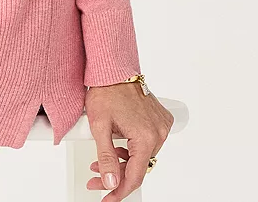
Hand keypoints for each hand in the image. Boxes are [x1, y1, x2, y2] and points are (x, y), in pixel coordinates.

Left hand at [84, 82, 173, 199]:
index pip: (134, 176)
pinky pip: (148, 143)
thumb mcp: (100, 126)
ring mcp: (161, 126)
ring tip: (102, 162)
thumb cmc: (106, 90)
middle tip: (97, 177)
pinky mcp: (159, 120)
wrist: (113, 69)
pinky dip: (133, 149)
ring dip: (123, 162)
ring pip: (143, 156)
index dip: (119, 191)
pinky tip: (118, 147)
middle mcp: (158, 132)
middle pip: (138, 168)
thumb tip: (110, 182)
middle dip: (116, 176)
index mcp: (145, 136)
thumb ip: (106, 157)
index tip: (107, 198)